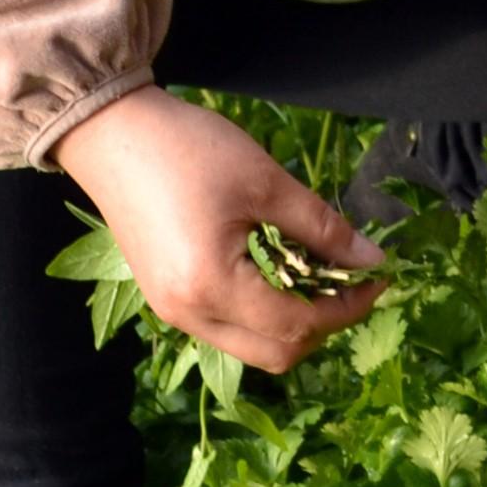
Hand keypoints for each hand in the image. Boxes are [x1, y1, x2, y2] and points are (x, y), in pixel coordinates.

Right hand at [50, 86, 389, 374]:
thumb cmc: (188, 149)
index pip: (298, 325)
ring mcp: (172, 310)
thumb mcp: (266, 182)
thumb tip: (372, 259)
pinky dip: (261, 312)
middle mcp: (189, 314)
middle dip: (323, 326)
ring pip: (250, 345)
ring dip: (291, 322)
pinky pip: (225, 326)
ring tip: (317, 275)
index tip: (377, 277)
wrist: (110, 132)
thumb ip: (323, 228)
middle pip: (275, 353)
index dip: (347, 307)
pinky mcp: (165, 297)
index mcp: (213, 287)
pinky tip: (279, 271)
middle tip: (350, 282)